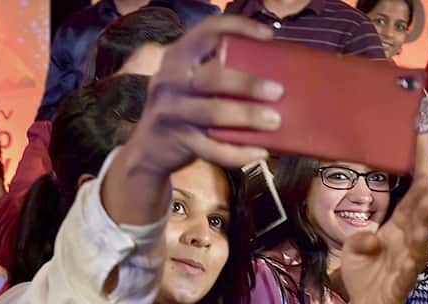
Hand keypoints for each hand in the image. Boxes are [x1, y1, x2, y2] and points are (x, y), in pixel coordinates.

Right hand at [103, 16, 285, 225]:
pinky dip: (238, 153)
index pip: (207, 31)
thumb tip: (272, 72)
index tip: (268, 35)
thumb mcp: (190, 83)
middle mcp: (170, 79)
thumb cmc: (184, 109)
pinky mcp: (179, 140)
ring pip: (212, 112)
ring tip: (274, 121)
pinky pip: (212, 148)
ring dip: (247, 116)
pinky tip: (260, 152)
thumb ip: (217, 72)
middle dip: (248, 83)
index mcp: (178, 57)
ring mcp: (172, 111)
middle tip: (278, 91)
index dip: (238, 27)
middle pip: (212, 77)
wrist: (149, 149)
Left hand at [341, 178, 427, 303]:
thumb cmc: (362, 271)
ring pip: (416, 252)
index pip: (407, 209)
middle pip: (416, 227)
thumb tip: (372, 238)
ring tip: (422, 228)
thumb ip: (359, 238)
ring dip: (420, 240)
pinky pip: (405, 280)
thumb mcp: (351, 249)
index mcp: (395, 233)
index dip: (416, 194)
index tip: (426, 176)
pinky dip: (408, 272)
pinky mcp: (399, 290)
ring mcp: (405, 269)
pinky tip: (409, 263)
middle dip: (423, 212)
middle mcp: (405, 247)